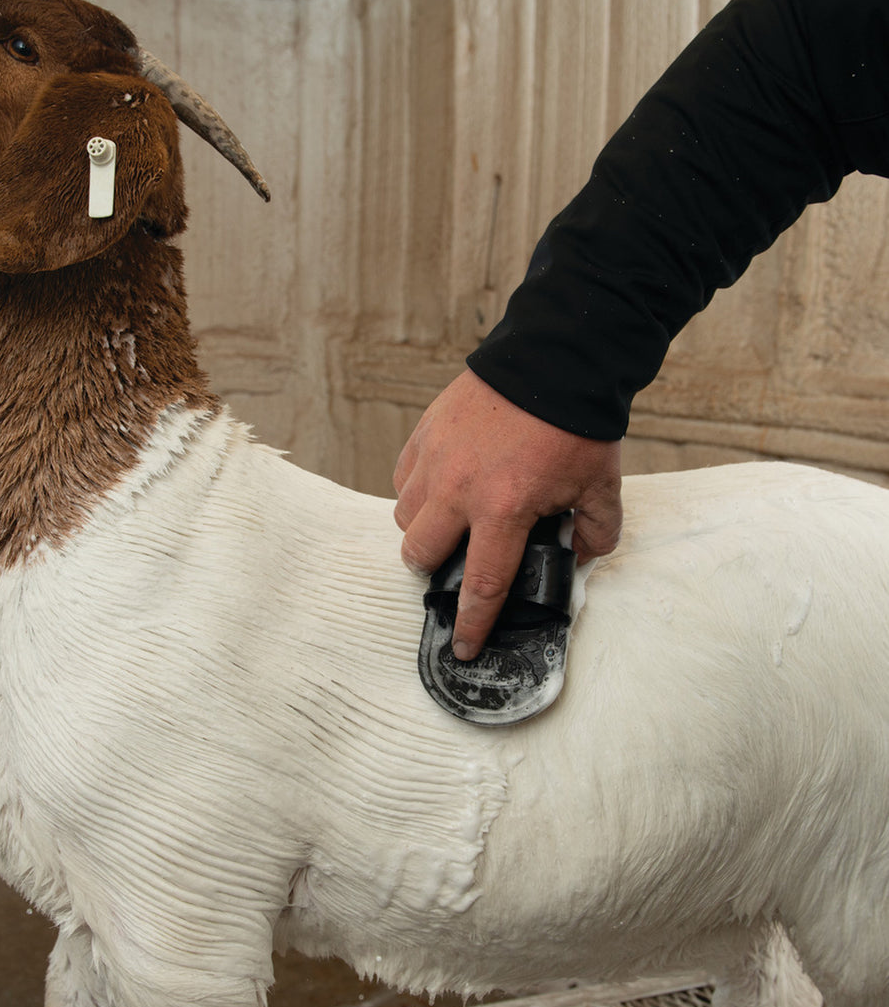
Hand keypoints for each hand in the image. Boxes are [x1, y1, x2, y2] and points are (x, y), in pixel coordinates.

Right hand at [393, 370, 622, 658]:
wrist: (554, 358)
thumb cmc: (577, 423)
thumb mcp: (602, 486)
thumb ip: (596, 532)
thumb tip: (579, 556)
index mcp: (503, 509)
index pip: (480, 584)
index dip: (471, 624)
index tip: (462, 648)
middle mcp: (459, 490)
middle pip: (419, 554)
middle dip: (433, 569)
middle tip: (456, 562)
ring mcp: (436, 459)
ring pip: (405, 516)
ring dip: (423, 529)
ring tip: (450, 520)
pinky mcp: (426, 433)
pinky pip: (404, 477)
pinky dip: (418, 490)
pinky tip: (443, 485)